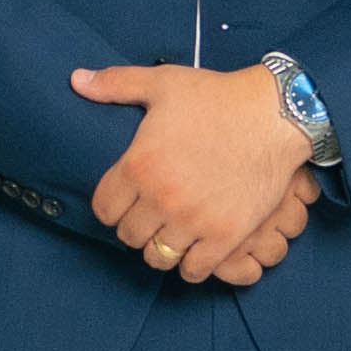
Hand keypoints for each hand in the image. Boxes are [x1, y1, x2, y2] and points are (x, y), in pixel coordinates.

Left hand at [71, 59, 317, 279]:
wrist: (274, 115)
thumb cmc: (218, 97)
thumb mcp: (162, 83)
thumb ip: (116, 84)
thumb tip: (76, 80)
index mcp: (138, 165)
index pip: (104, 210)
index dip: (111, 207)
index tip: (125, 201)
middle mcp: (161, 198)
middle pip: (128, 237)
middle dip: (136, 227)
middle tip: (151, 216)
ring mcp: (193, 221)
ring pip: (157, 258)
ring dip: (161, 248)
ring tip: (172, 234)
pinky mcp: (224, 235)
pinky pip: (194, 271)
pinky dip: (191, 265)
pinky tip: (195, 250)